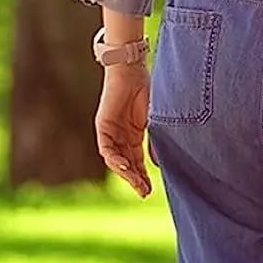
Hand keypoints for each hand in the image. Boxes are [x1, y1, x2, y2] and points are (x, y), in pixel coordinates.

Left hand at [95, 64, 152, 197]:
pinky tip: (126, 167)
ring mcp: (111, 132)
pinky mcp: (103, 127)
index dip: (143, 176)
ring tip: (137, 184)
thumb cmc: (148, 89)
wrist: (132, 70)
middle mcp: (122, 136)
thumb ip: (156, 140)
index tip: (150, 190)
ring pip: (116, 160)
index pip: (138, 161)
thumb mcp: (156, 119)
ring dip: (126, 173)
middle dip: (136, 179)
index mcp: (135, 134)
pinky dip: (115, 159)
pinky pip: (106, 149)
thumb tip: (158, 163)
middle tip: (144, 193)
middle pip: (127, 164)